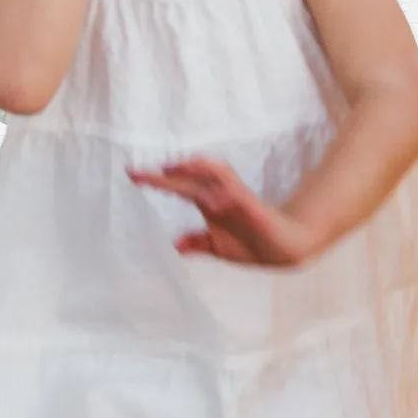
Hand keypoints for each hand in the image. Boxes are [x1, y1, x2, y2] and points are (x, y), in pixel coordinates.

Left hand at [129, 155, 321, 268]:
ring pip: (217, 176)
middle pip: (192, 177)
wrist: (285, 250)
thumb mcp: (218, 247)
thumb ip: (198, 243)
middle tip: (138, 171)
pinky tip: (211, 202)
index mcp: (209, 203)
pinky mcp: (255, 210)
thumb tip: (175, 244)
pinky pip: (239, 198)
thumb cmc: (251, 243)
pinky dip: (225, 196)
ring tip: (174, 166)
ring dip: (197, 170)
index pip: (179, 186)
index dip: (156, 180)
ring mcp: (238, 201)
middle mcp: (221, 197)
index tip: (132, 174)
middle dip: (168, 173)